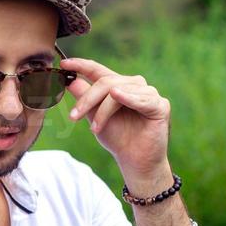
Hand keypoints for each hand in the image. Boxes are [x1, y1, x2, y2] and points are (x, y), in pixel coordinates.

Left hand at [62, 58, 173, 192]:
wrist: (135, 161)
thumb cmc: (117, 138)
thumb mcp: (95, 117)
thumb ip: (85, 99)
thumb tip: (69, 82)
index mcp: (118, 86)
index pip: (98, 70)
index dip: (82, 65)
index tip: (64, 63)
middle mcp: (134, 85)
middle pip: (106, 82)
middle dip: (87, 99)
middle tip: (73, 117)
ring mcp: (148, 93)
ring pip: (119, 91)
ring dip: (102, 111)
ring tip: (95, 129)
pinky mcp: (160, 105)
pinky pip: (142, 99)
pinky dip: (128, 98)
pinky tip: (117, 96)